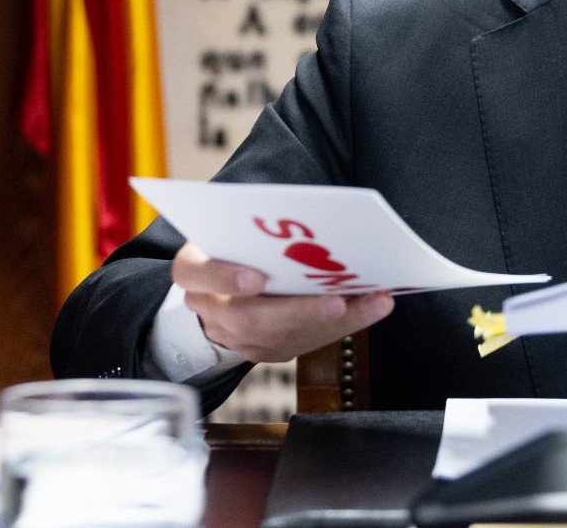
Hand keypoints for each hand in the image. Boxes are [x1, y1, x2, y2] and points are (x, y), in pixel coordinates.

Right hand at [172, 241, 394, 363]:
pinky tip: (372, 308)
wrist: (219, 287)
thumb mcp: (232, 227)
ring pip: (279, 338)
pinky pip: (302, 343)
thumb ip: (255, 227)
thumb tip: (305, 216)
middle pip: (246, 317)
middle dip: (297, 311)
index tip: (256, 278)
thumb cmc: (234, 245)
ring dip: (334, 322)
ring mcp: (234, 336)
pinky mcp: (264, 349)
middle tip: (337, 301)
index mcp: (193, 269)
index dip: (223, 276)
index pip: (195, 273)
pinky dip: (342, 326)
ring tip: (373, 302)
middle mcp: (209, 308)